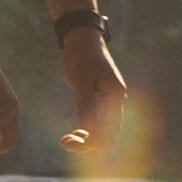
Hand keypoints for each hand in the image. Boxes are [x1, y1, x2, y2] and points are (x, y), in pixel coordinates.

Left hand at [49, 18, 137, 153]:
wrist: (82, 38)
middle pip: (108, 135)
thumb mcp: (80, 81)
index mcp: (115, 96)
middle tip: (64, 140)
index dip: (88, 142)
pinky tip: (74, 130)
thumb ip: (86, 105)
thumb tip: (89, 130)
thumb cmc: (80, 57)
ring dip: (88, 138)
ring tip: (66, 138)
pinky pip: (100, 121)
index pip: (107, 132)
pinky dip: (88, 129)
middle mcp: (118, 100)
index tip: (65, 140)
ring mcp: (112, 100)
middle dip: (88, 143)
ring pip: (105, 130)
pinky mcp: (104, 99)